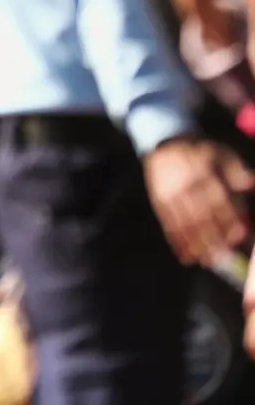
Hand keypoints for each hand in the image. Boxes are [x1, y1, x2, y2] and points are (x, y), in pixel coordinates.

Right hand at [144, 137, 250, 264]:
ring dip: (196, 245)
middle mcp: (186, 185)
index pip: (218, 199)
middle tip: (225, 257)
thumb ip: (237, 172)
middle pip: (200, 215)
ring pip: (184, 222)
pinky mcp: (160, 202)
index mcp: (204, 173)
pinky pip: (168, 223)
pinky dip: (176, 241)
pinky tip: (185, 256)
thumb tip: (251, 183)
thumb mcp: (223, 155)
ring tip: (207, 262)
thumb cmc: (203, 152)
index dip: (229, 218)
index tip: (240, 236)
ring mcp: (171, 194)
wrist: (166, 143)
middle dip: (213, 238)